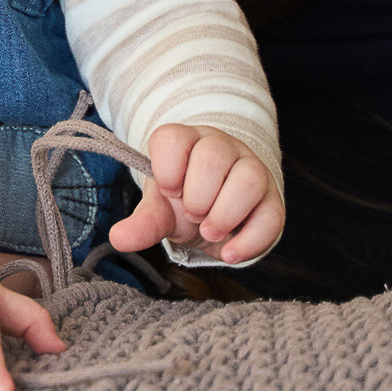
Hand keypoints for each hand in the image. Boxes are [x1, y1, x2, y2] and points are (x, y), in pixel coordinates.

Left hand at [108, 126, 283, 263]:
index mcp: (186, 141)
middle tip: (192, 215)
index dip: (167, 170)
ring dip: (224, 214)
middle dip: (197, 196)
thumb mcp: (161, 210)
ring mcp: (251, 169)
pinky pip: (272, 215)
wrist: (218, 217)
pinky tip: (230, 253)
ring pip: (249, 179)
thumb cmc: (185, 203)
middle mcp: (221, 147)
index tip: (168, 191)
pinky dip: (249, 241)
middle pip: (213, 156)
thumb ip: (143, 221)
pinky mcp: (272, 200)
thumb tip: (119, 238)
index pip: (173, 137)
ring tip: (209, 232)